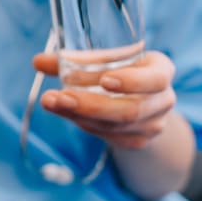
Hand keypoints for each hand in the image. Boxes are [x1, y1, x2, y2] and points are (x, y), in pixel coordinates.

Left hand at [33, 51, 176, 148]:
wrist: (137, 98)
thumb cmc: (117, 69)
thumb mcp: (102, 60)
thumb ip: (72, 60)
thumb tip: (38, 61)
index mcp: (160, 69)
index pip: (156, 78)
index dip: (133, 81)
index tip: (105, 80)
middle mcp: (163, 98)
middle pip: (130, 109)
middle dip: (91, 105)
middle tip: (60, 97)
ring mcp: (153, 123)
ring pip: (115, 125)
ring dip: (80, 114)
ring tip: (52, 102)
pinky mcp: (138, 140)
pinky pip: (109, 136)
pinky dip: (84, 123)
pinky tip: (65, 112)